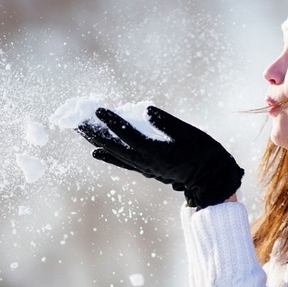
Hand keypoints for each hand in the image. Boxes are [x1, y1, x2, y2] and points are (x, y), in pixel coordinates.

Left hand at [76, 106, 243, 208]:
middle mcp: (146, 162)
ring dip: (97, 141)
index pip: (128, 134)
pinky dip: (108, 156)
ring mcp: (145, 167)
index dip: (112, 121)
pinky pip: (122, 163)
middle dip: (95, 131)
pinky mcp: (147, 169)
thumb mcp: (190, 133)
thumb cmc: (204, 152)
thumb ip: (167, 122)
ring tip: (80, 130)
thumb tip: (146, 109)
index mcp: (156, 151)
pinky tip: (95, 152)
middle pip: (114, 146)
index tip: (98, 108)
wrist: (211, 177)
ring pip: (115, 153)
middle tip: (76, 119)